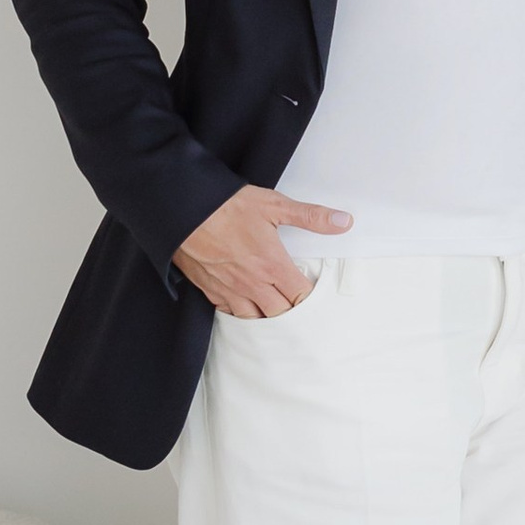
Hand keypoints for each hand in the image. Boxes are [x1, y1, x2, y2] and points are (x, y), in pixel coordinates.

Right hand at [174, 185, 349, 316]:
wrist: (180, 208)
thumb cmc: (225, 205)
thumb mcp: (273, 205)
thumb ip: (311, 217)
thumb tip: (344, 221)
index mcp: (272, 265)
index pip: (301, 297)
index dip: (310, 298)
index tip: (312, 292)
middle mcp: (252, 283)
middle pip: (280, 314)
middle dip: (291, 311)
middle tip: (296, 303)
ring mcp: (229, 289)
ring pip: (254, 319)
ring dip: (266, 316)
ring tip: (274, 309)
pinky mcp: (209, 289)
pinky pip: (229, 312)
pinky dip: (240, 312)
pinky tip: (245, 305)